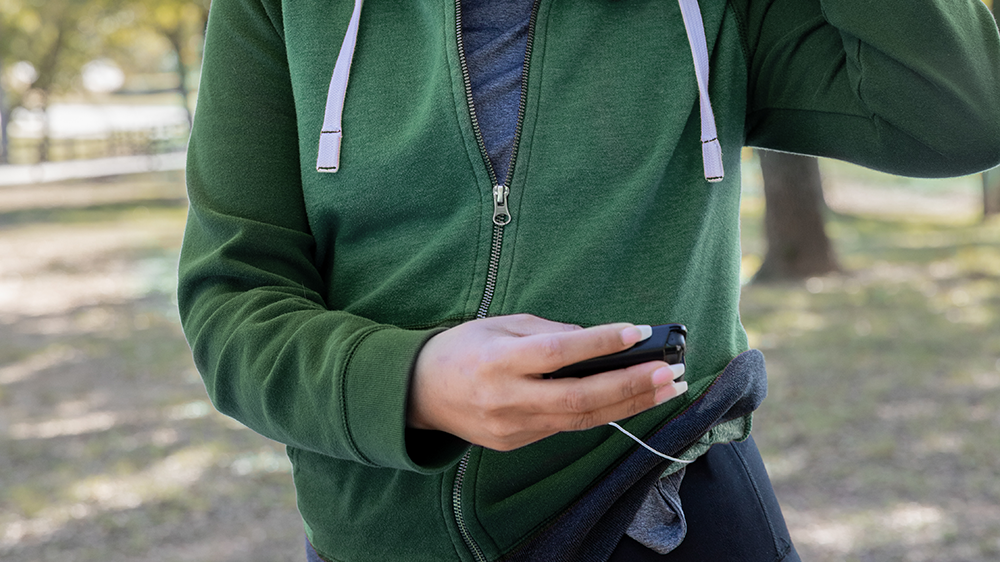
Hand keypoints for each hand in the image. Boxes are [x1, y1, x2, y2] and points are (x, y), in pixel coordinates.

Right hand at [408, 314, 687, 450]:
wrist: (419, 392)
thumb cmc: (462, 348)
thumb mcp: (499, 324)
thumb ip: (548, 331)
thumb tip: (597, 338)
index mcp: (498, 360)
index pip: (557, 352)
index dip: (600, 343)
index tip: (637, 331)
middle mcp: (506, 398)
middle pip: (578, 398)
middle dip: (630, 385)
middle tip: (669, 372)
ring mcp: (512, 427)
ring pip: (581, 420)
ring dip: (629, 404)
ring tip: (666, 389)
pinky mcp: (516, 443)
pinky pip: (565, 427)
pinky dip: (601, 413)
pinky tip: (629, 399)